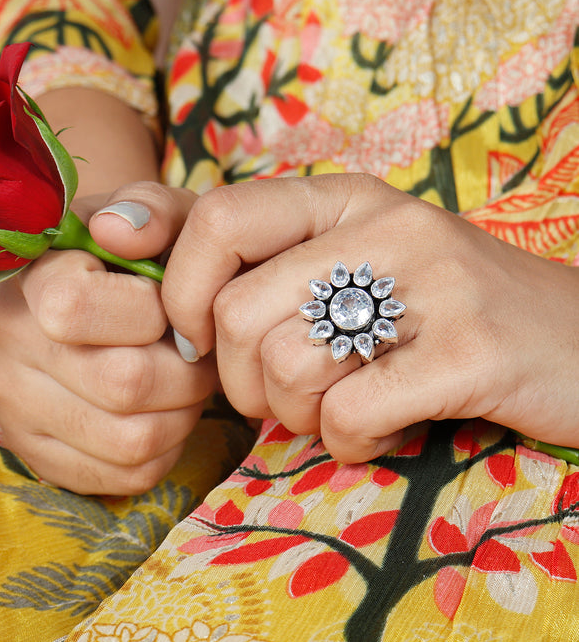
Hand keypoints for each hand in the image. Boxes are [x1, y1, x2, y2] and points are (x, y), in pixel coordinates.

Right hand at [0, 182, 217, 494]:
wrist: (110, 299)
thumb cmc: (146, 255)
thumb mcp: (160, 214)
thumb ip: (150, 209)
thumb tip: (117, 228)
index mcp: (29, 280)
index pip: (75, 310)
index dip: (151, 312)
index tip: (170, 304)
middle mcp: (8, 348)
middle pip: (122, 383)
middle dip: (186, 369)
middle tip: (193, 351)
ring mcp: (18, 409)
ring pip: (132, 439)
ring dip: (182, 411)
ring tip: (181, 380)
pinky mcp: (43, 458)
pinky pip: (129, 474)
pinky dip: (166, 446)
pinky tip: (160, 411)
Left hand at [162, 174, 578, 463]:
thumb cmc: (441, 310)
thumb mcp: (357, 264)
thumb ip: (272, 270)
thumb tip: (172, 316)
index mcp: (344, 196)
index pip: (215, 218)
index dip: (181, 293)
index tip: (202, 342)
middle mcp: (383, 223)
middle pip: (236, 313)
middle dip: (239, 383)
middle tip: (281, 398)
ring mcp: (432, 282)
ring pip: (286, 368)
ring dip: (297, 418)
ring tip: (340, 412)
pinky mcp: (469, 351)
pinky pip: (348, 414)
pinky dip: (346, 445)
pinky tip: (378, 434)